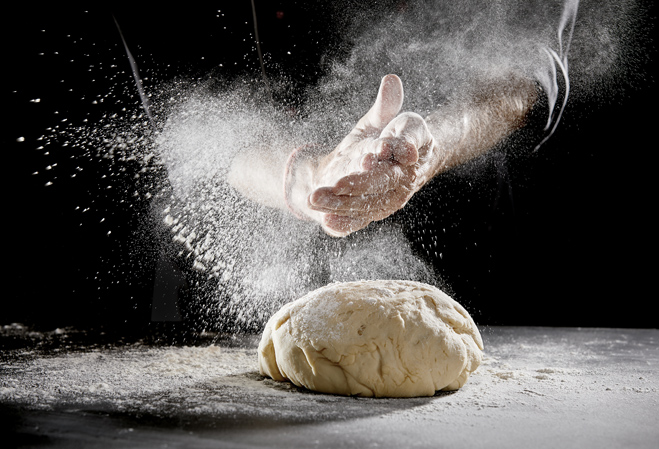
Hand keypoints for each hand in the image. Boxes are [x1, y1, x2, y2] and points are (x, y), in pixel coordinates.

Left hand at [307, 74, 440, 236]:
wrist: (373, 167)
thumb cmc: (381, 141)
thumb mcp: (380, 121)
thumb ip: (385, 105)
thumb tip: (391, 81)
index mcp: (409, 154)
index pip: (404, 149)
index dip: (396, 148)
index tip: (380, 147)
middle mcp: (401, 181)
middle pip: (383, 181)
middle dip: (361, 182)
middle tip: (339, 182)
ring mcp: (385, 200)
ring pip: (366, 204)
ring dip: (341, 203)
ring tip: (317, 197)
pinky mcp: (367, 214)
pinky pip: (356, 222)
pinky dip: (343, 225)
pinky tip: (326, 223)